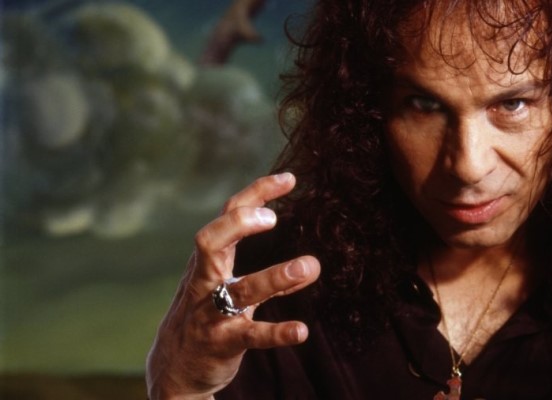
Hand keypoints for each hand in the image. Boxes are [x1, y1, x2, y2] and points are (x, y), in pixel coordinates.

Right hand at [146, 173, 320, 398]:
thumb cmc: (206, 320)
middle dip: (238, 225)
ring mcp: (211, 313)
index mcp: (208, 263)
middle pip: (210, 242)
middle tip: (273, 218)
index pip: (227, 217)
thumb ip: (270, 281)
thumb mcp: (230, 293)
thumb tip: (311, 267)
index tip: (288, 179)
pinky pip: (250, 335)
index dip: (255, 195)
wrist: (173, 370)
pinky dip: (277, 333)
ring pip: (237, 289)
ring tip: (310, 266)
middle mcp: (205, 282)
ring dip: (274, 276)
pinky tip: (301, 331)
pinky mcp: (222, 343)